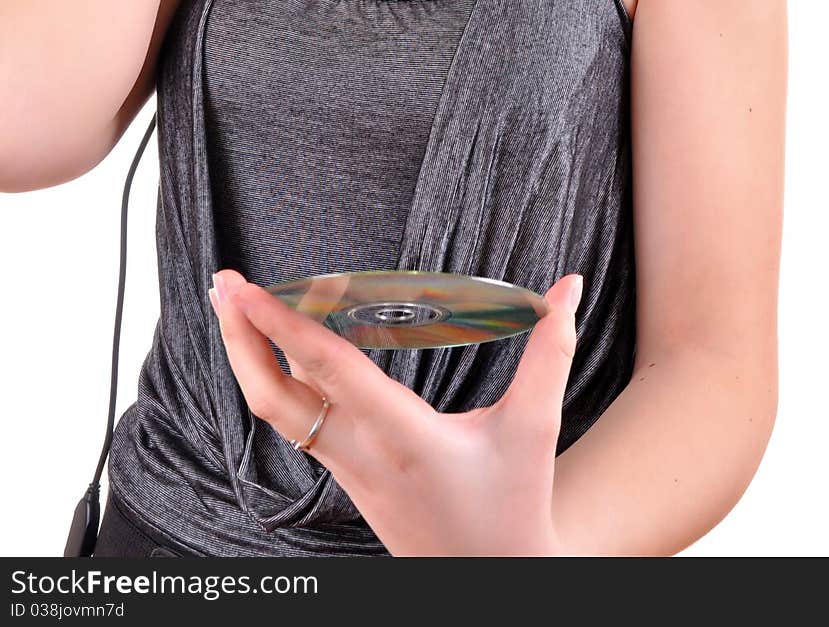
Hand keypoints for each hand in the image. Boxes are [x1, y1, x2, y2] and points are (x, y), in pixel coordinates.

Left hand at [209, 269, 583, 556]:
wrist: (493, 581)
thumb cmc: (512, 506)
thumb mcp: (535, 427)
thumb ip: (550, 351)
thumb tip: (569, 285)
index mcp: (402, 437)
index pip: (329, 371)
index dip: (284, 326)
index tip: (248, 291)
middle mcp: (361, 453)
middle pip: (275, 396)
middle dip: (240, 338)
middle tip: (222, 284)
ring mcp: (346, 470)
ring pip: (277, 412)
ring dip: (249, 358)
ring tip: (235, 307)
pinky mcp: (345, 477)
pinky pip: (295, 422)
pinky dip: (274, 380)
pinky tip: (273, 352)